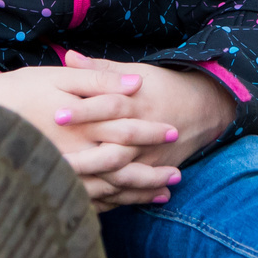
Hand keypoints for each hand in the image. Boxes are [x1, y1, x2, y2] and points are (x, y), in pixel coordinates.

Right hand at [0, 65, 187, 206]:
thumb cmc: (19, 90)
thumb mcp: (59, 78)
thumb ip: (98, 79)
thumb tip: (136, 84)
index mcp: (80, 126)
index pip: (126, 132)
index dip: (150, 133)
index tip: (173, 133)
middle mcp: (73, 156)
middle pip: (122, 169)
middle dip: (150, 173)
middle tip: (177, 176)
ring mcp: (61, 176)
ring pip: (108, 191)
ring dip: (136, 193)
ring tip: (162, 194)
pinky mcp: (49, 188)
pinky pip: (85, 203)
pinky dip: (110, 205)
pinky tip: (124, 205)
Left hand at [60, 51, 237, 208]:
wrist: (203, 109)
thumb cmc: (162, 86)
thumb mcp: (135, 71)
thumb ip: (100, 69)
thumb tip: (69, 56)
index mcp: (137, 103)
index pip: (108, 107)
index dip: (83, 111)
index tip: (55, 115)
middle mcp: (143, 133)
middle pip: (113, 150)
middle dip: (83, 157)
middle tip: (54, 159)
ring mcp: (149, 156)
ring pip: (121, 176)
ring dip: (94, 182)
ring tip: (66, 185)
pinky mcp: (153, 171)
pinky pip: (131, 190)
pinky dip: (110, 198)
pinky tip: (85, 201)